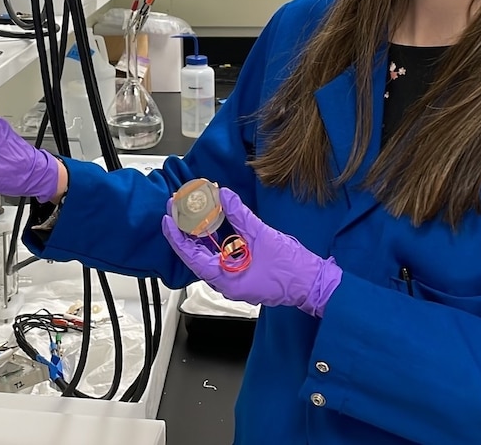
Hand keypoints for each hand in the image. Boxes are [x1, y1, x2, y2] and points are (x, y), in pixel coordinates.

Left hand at [161, 187, 342, 316]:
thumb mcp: (262, 235)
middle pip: (197, 255)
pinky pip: (223, 256)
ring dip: (201, 233)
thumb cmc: (290, 269)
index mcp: (225, 279)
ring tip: (193, 212)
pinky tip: (217, 224)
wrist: (313, 283)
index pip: (191, 256)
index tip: (168, 217)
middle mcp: (226, 282)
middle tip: (178, 208)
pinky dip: (217, 239)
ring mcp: (236, 278)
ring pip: (210, 255)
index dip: (176, 235)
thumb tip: (224, 196)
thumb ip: (240, 215)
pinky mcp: (245, 273)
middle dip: (186, 230)